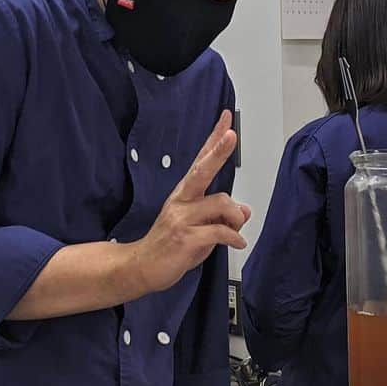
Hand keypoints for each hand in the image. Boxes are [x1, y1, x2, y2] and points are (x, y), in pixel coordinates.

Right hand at [126, 110, 249, 294]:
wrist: (140, 266)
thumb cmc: (169, 246)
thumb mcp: (199, 228)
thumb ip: (221, 216)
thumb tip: (245, 211)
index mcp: (184, 194)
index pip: (201, 160)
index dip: (214, 139)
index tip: (226, 119)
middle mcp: (182, 200)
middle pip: (202, 170)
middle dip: (219, 151)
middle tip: (232, 134)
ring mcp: (182, 218)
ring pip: (222, 204)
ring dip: (236, 218)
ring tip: (236, 231)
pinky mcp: (185, 237)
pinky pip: (220, 232)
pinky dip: (233, 238)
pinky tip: (237, 244)